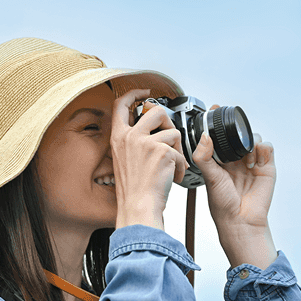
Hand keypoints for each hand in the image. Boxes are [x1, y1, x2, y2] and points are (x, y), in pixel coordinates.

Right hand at [111, 90, 188, 229]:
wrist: (139, 207)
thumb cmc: (135, 190)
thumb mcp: (126, 160)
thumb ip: (134, 142)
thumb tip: (152, 130)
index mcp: (118, 137)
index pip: (120, 105)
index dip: (133, 94)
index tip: (144, 93)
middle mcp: (130, 136)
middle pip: (155, 111)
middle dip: (169, 123)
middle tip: (171, 142)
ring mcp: (145, 142)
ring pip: (174, 132)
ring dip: (179, 150)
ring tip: (173, 166)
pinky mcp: (162, 151)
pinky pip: (181, 152)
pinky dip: (181, 166)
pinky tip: (173, 177)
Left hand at [192, 105, 277, 267]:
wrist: (240, 221)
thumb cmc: (223, 205)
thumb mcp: (209, 177)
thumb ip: (204, 156)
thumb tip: (205, 136)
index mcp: (220, 159)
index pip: (219, 135)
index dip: (217, 122)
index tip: (214, 110)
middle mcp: (236, 159)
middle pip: (239, 133)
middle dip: (237, 129)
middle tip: (232, 129)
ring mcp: (253, 162)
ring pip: (253, 138)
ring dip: (249, 141)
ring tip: (244, 157)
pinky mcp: (267, 167)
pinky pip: (268, 148)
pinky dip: (263, 148)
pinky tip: (255, 160)